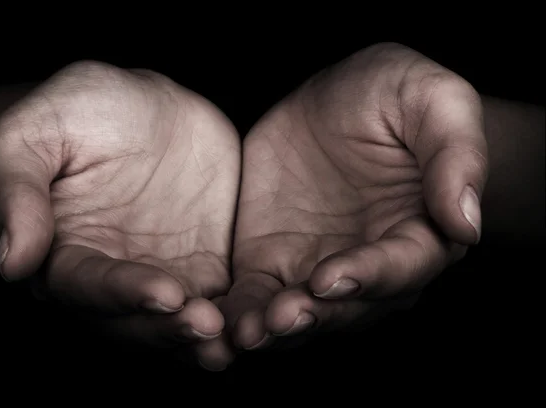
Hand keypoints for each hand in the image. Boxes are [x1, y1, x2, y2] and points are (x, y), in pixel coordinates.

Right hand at [0, 61, 239, 368]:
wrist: (142, 109)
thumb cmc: (79, 113)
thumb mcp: (33, 134)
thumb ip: (19, 193)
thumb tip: (12, 262)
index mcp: (69, 255)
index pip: (91, 287)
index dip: (126, 294)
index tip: (165, 294)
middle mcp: (118, 278)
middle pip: (142, 322)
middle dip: (175, 329)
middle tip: (211, 326)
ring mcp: (168, 274)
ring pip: (188, 321)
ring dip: (216, 334)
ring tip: (249, 333)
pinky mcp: (210, 265)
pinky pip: (230, 296)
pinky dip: (248, 310)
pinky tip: (276, 309)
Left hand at [222, 43, 487, 349]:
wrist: (340, 101)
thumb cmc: (397, 96)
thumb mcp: (434, 101)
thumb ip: (455, 157)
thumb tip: (466, 221)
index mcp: (418, 233)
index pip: (400, 267)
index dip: (368, 276)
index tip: (330, 277)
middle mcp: (369, 264)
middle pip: (346, 306)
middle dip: (313, 316)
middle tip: (279, 319)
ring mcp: (317, 267)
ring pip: (298, 313)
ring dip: (271, 328)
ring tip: (244, 332)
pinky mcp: (273, 263)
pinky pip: (254, 296)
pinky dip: (236, 314)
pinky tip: (212, 322)